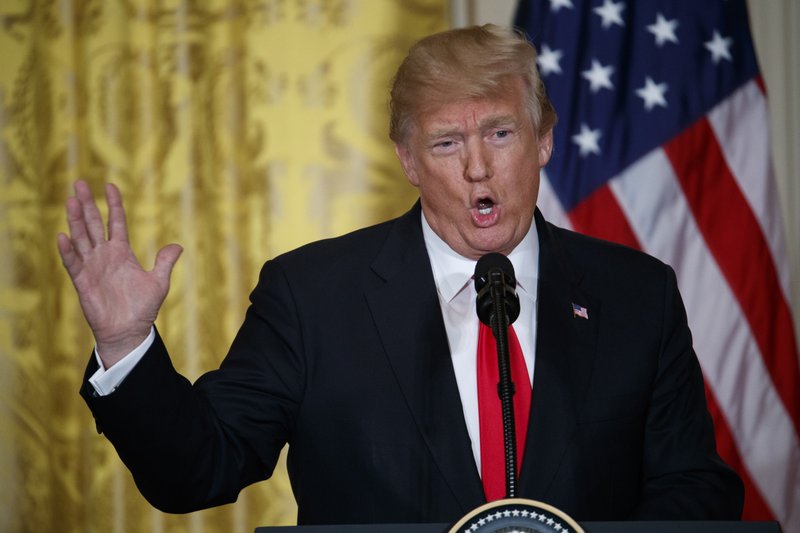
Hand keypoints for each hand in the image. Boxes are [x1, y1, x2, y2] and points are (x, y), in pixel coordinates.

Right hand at [57, 180, 181, 367]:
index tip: (109, 186)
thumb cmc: (143, 308)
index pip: (115, 222)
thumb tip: (177, 246)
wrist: (129, 331)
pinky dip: (68, 250)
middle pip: (93, 224)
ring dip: (75, 220)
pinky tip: (63, 236)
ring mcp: (92, 267)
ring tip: (71, 201)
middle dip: (87, 204)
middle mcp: (104, 256)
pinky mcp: (82, 281)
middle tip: (80, 183)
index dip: (113, 204)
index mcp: (122, 253)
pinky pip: (73, 263)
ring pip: (81, 238)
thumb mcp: (159, 282)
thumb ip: (164, 262)